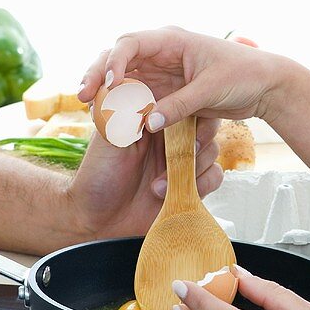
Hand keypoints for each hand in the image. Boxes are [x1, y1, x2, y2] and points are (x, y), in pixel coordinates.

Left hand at [66, 114, 221, 239]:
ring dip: (192, 168)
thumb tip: (138, 87)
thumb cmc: (96, 178)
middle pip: (202, 126)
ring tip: (158, 186)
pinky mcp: (190, 184)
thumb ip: (125, 112)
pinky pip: (213, 176)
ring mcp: (181, 161)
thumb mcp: (108, 139)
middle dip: (198, 140)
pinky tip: (170, 195)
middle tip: (179, 155)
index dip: (187, 109)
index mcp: (151, 121)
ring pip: (210, 151)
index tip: (184, 121)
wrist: (99, 222)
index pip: (180, 105)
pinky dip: (200, 185)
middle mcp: (169, 139)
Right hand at [76, 27, 288, 128]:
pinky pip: (135, 95)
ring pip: (122, 77)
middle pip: (118, 58)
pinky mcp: (164, 91)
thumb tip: (148, 123)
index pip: (131, 43)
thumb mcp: (212, 89)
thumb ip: (180, 105)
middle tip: (82, 96)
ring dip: (104, 90)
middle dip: (98, 74)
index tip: (110, 84)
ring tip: (87, 107)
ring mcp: (160, 72)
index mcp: (171, 40)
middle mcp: (160, 53)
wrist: (265, 85)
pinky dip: (121, 104)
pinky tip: (109, 118)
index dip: (115, 61)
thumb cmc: (244, 75)